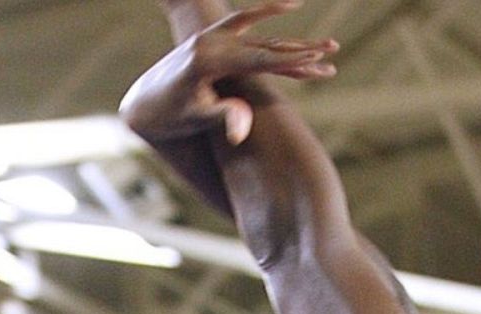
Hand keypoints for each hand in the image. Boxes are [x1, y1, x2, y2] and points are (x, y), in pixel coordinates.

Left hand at [121, 0, 335, 144]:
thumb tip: (240, 132)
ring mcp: (212, 36)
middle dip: (301, 50)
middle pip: (266, 45)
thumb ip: (221, 117)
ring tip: (324, 44)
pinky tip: (291, 4)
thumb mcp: (196, 118)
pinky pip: (245, 19)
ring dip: (292, 40)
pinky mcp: (213, 36)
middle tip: (333, 50)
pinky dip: (268, 12)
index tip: (318, 62)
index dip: (290, 62)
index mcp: (209, 62)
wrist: (146, 101)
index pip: (259, 61)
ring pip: (261, 37)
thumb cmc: (172, 116)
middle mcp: (211, 42)